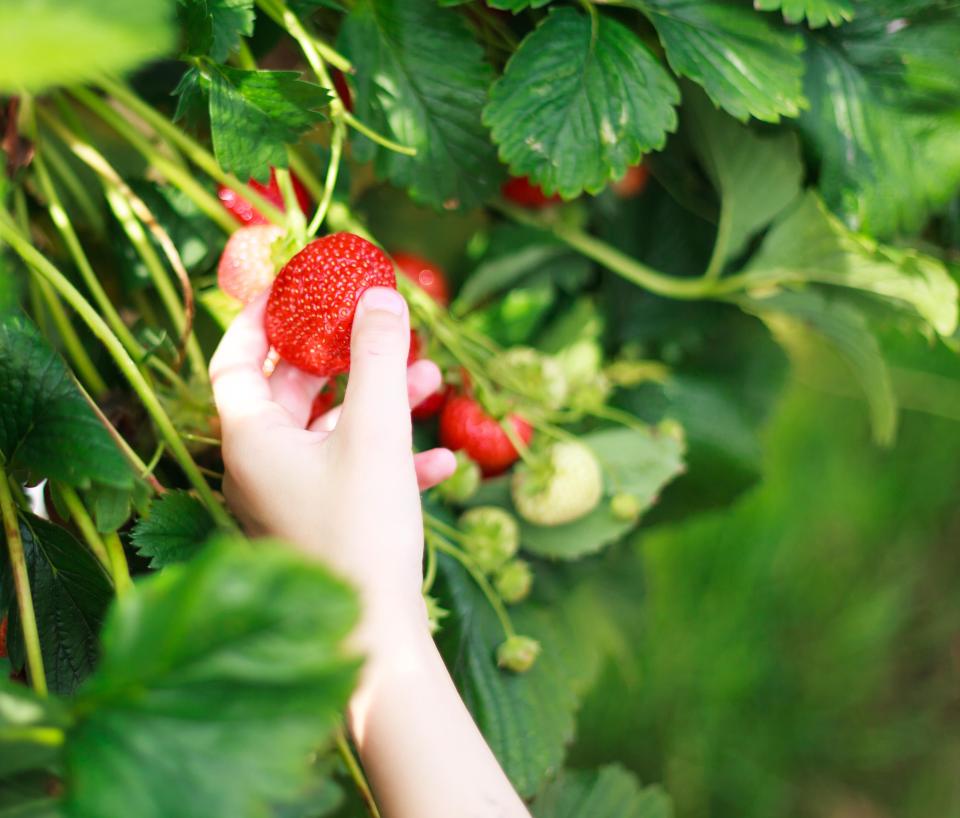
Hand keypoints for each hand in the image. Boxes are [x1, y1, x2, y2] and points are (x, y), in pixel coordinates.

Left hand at [209, 287, 456, 647]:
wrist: (375, 640)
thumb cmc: (362, 532)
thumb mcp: (376, 433)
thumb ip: (377, 358)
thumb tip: (379, 294)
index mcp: (251, 441)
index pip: (235, 361)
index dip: (261, 319)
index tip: (295, 289)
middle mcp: (261, 468)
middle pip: (292, 392)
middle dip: (344, 358)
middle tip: (377, 326)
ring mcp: (292, 499)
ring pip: (332, 431)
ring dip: (379, 403)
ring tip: (431, 380)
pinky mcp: (324, 525)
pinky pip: (352, 474)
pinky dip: (390, 457)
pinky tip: (440, 460)